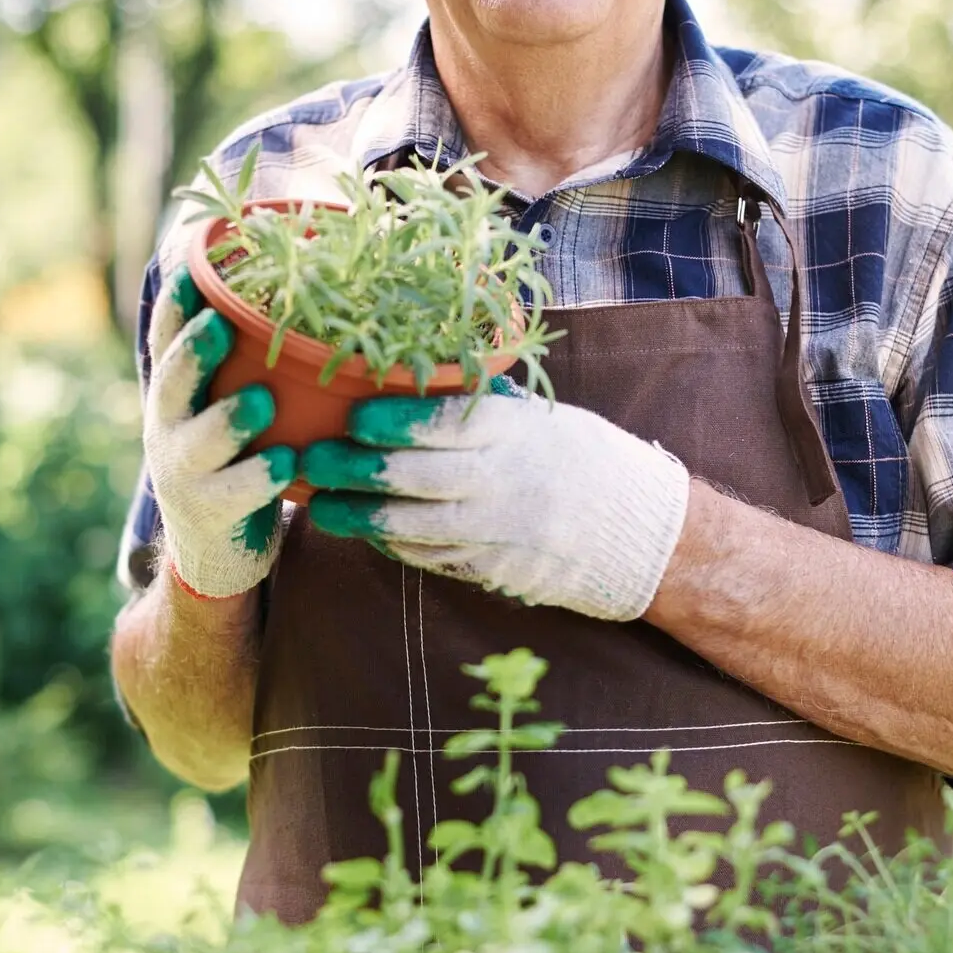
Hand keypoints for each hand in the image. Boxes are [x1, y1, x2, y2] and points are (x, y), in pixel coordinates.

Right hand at [143, 265, 295, 598]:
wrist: (215, 555)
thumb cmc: (234, 464)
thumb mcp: (223, 414)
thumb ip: (241, 370)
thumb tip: (291, 296)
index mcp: (173, 397)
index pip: (165, 343)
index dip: (173, 308)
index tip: (189, 271)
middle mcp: (167, 430)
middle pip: (172, 382)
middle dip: (194, 353)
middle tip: (219, 325)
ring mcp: (183, 474)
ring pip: (201, 440)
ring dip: (231, 418)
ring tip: (262, 401)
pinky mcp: (209, 514)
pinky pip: (235, 492)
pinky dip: (261, 476)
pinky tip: (285, 462)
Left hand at [302, 391, 688, 620]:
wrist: (640, 534)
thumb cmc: (583, 458)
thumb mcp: (542, 419)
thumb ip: (482, 408)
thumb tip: (411, 381)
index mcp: (517, 435)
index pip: (442, 426)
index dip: (391, 423)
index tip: (352, 417)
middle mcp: (505, 485)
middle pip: (414, 479)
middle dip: (355, 471)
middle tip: (312, 461)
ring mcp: (498, 534)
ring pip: (412, 528)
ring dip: (359, 519)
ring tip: (320, 507)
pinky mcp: (493, 571)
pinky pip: (431, 558)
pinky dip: (394, 545)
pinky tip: (366, 533)